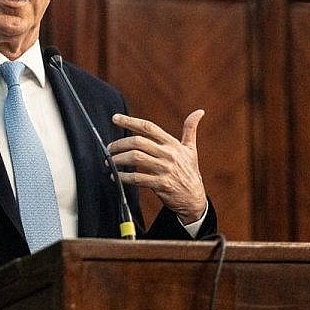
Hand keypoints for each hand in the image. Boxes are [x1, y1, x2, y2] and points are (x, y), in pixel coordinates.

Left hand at [108, 110, 207, 224]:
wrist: (194, 198)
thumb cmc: (189, 171)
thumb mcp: (191, 149)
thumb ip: (191, 129)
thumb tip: (199, 111)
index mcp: (172, 144)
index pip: (148, 127)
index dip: (130, 121)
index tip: (115, 118)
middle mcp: (168, 155)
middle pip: (138, 142)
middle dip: (119, 144)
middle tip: (109, 148)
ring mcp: (165, 170)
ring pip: (135, 158)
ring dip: (118, 159)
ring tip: (110, 162)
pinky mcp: (161, 184)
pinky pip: (137, 178)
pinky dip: (123, 177)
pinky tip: (116, 176)